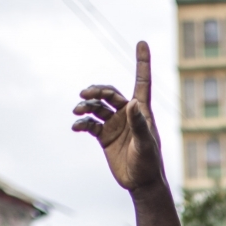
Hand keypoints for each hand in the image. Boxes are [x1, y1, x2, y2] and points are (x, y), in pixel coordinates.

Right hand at [73, 42, 164, 193]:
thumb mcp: (146, 144)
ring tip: (77, 111)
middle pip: (110, 94)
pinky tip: (76, 127)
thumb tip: (132, 102)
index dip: (142, 62)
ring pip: (97, 108)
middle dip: (97, 91)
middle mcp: (127, 114)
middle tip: (85, 94)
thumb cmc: (149, 163)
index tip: (142, 42)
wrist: (141, 183)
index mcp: (141, 111)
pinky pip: (90, 124)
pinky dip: (82, 123)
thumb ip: (139, 124)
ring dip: (86, 106)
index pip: (141, 81)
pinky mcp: (105, 137)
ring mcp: (115, 124)